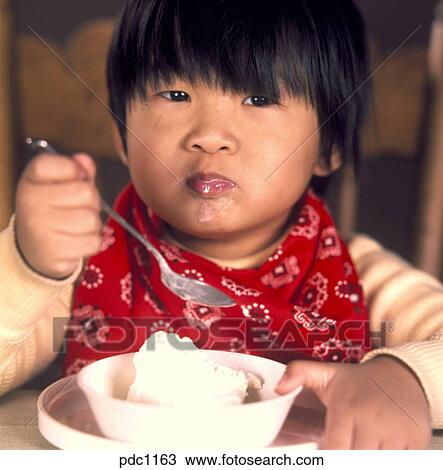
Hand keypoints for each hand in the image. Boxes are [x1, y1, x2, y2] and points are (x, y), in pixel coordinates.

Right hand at [15, 152, 102, 278]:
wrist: (33, 247)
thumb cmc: (53, 210)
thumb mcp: (61, 183)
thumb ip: (77, 170)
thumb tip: (85, 162)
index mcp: (32, 179)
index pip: (65, 164)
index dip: (77, 170)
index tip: (74, 177)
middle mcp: (31, 202)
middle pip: (87, 193)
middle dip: (92, 201)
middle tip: (78, 207)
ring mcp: (40, 229)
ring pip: (92, 220)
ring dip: (93, 224)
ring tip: (76, 226)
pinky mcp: (52, 253)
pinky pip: (93, 242)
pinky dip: (91, 243)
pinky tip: (76, 241)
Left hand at [276, 356, 431, 448]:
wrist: (401, 374)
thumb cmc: (358, 381)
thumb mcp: (326, 373)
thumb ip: (298, 373)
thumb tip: (278, 388)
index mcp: (347, 408)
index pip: (335, 450)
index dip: (330, 456)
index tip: (328, 450)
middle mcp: (372, 420)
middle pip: (356, 460)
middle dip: (350, 455)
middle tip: (348, 442)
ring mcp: (397, 432)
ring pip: (379, 463)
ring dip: (369, 457)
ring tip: (362, 442)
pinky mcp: (416, 440)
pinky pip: (402, 461)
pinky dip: (391, 458)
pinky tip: (381, 446)